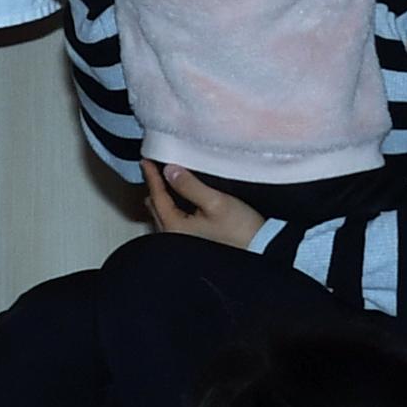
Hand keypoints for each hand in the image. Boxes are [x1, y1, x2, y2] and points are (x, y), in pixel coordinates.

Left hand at [142, 163, 265, 248]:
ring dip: (162, 196)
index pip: (157, 196)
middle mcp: (173, 237)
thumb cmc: (238, 228)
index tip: (146, 158)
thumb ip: (190, 185)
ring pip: (163, 214)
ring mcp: (182, 241)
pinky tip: (178, 197)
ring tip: (164, 178)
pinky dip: (171, 205)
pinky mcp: (192, 241)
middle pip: (156, 206)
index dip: (152, 176)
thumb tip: (169, 169)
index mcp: (175, 227)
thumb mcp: (215, 202)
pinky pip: (173, 219)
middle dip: (154, 186)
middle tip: (154, 166)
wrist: (260, 248)